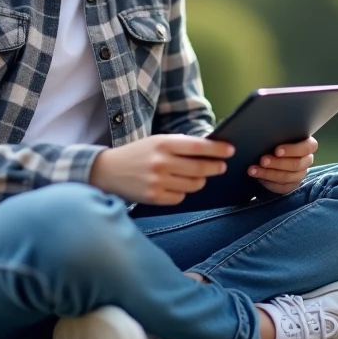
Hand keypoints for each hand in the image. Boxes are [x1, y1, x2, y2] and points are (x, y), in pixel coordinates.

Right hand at [89, 134, 233, 205]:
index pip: (198, 146)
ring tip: (196, 176)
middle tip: (221, 167)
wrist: (107, 170)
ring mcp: (158, 181)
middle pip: (200, 168)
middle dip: (215, 167)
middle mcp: (161, 162)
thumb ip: (179, 144)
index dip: (217, 149)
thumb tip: (208, 149)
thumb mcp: (156, 141)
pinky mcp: (154, 197)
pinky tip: (176, 186)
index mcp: (163, 143)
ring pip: (193, 185)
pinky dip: (182, 193)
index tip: (230, 150)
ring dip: (199, 181)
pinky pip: (180, 198)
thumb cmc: (137, 154)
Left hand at [246, 137, 316, 194]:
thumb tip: (265, 132)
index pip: (307, 147)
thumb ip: (278, 134)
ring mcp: (300, 174)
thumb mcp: (279, 135)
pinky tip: (259, 178)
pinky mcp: (292, 185)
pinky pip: (283, 188)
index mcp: (308, 145)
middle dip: (277, 163)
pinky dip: (269, 184)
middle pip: (296, 164)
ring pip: (288, 177)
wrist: (271, 154)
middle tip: (262, 160)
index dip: (292, 150)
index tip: (276, 151)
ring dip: (269, 174)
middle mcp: (307, 160)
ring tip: (254, 170)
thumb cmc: (276, 141)